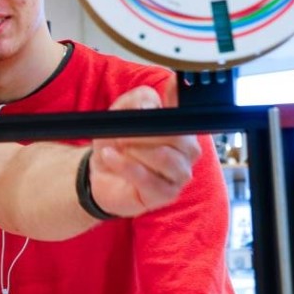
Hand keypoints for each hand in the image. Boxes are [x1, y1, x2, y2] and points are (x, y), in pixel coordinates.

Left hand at [86, 86, 201, 216]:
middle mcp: (188, 150)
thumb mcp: (121, 112)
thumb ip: (137, 100)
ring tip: (118, 148)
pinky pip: (149, 179)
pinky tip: (111, 158)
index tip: (154, 102)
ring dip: (135, 150)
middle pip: (178, 136)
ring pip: (165, 158)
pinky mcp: (167, 194)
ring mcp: (181, 174)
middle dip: (144, 133)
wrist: (102, 174)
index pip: (191, 111)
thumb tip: (151, 105)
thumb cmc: (118, 142)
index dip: (177, 101)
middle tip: (122, 134)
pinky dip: (125, 166)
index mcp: (182, 126)